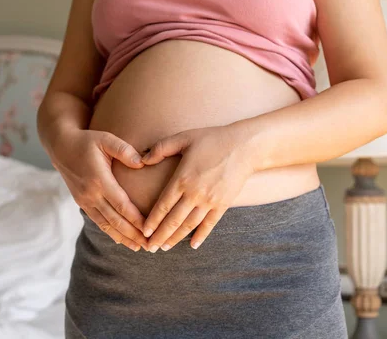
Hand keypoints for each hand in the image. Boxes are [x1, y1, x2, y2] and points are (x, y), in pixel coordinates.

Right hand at [50, 128, 148, 251]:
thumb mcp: (106, 139)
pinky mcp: (82, 203)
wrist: (61, 147)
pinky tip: (122, 239)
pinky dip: (111, 232)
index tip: (150, 229)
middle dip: (133, 234)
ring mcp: (85, 200)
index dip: (136, 219)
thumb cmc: (87, 141)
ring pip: (106, 225)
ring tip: (139, 247)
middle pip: (115, 220)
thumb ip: (124, 150)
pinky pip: (98, 222)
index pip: (121, 205)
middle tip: (150, 245)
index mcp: (99, 180)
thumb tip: (142, 163)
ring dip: (123, 238)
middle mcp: (91, 194)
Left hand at [140, 124, 254, 251]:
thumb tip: (141, 160)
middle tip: (150, 248)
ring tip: (165, 248)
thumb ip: (160, 148)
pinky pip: (209, 224)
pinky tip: (193, 245)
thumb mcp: (184, 138)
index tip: (143, 232)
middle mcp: (195, 193)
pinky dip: (201, 236)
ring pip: (189, 226)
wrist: (245, 146)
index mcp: (182, 179)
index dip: (152, 221)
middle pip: (173, 221)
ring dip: (176, 239)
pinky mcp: (223, 204)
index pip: (162, 206)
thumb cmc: (212, 139)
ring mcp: (210, 201)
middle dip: (160, 236)